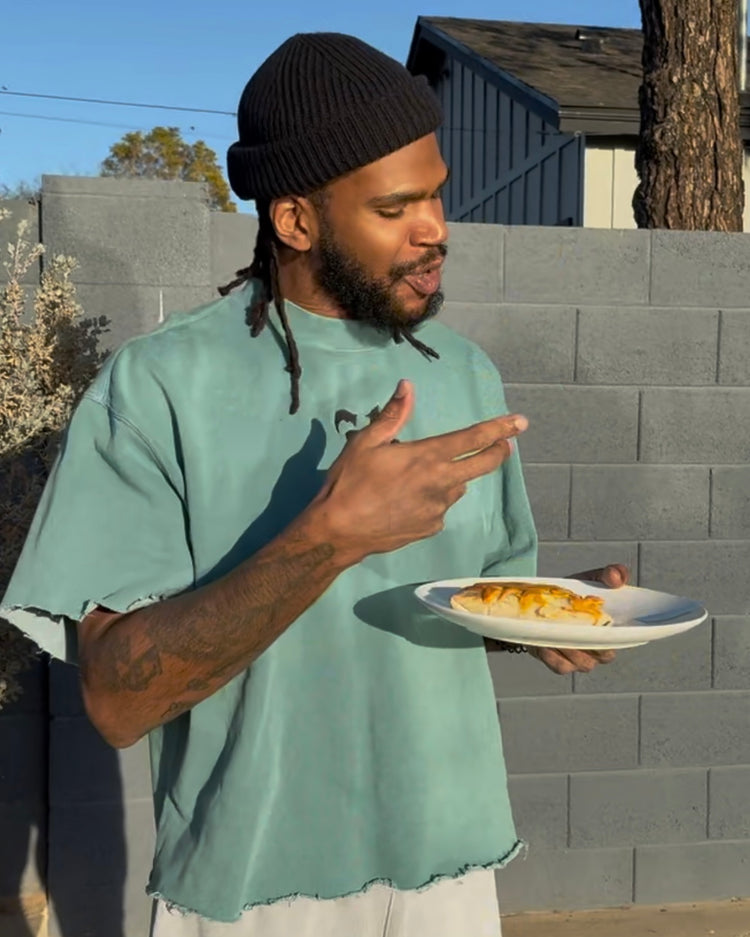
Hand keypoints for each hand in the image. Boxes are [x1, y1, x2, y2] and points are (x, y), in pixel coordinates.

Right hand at [311, 379, 527, 564]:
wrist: (339, 532)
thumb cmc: (349, 482)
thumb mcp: (365, 443)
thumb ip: (392, 415)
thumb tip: (408, 386)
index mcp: (427, 457)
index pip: (473, 439)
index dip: (499, 428)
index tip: (520, 422)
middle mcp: (441, 483)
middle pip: (483, 465)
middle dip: (499, 451)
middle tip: (506, 444)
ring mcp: (438, 508)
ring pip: (457, 486)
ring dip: (454, 477)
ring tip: (426, 475)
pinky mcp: (431, 528)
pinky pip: (440, 507)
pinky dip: (435, 499)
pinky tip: (411, 500)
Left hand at [528, 563, 629, 673]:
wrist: (541, 601)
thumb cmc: (575, 595)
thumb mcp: (593, 579)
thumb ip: (613, 574)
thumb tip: (616, 577)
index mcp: (611, 631)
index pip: (623, 640)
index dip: (618, 636)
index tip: (606, 624)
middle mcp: (598, 650)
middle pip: (604, 655)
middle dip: (593, 643)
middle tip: (580, 627)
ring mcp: (578, 659)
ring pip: (582, 663)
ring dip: (571, 648)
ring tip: (558, 632)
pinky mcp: (558, 663)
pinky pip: (560, 667)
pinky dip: (553, 657)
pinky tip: (545, 644)